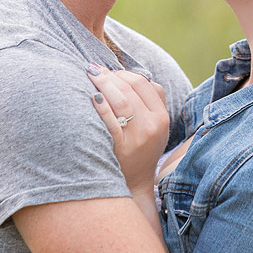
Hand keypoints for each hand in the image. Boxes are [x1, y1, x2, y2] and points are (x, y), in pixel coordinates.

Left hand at [87, 64, 168, 189]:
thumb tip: (127, 73)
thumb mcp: (155, 126)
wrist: (134, 183)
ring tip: (89, 76)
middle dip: (110, 75)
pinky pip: (110, 119)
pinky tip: (91, 96)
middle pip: (130, 88)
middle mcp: (153, 125)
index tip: (110, 72)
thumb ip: (149, 101)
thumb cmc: (141, 149)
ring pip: (120, 99)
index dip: (124, 73)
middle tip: (93, 70)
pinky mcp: (121, 146)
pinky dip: (100, 105)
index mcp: (162, 117)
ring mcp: (137, 137)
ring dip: (103, 83)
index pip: (143, 83)